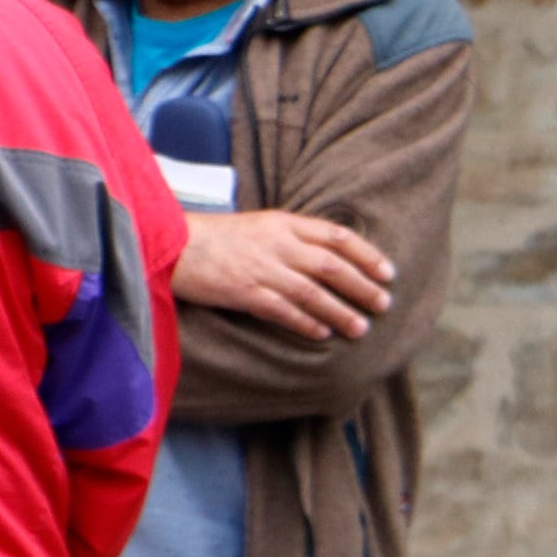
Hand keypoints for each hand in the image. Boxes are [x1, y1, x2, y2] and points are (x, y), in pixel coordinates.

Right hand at [175, 209, 394, 342]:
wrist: (168, 244)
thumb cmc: (213, 237)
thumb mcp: (258, 225)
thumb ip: (291, 236)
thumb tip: (328, 256)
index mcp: (282, 223)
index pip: (337, 236)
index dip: (367, 255)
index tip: (388, 273)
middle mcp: (276, 244)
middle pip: (332, 266)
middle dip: (363, 286)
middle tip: (384, 304)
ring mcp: (260, 268)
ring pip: (313, 292)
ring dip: (341, 311)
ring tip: (361, 327)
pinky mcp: (243, 291)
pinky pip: (283, 310)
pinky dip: (306, 322)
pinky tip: (322, 333)